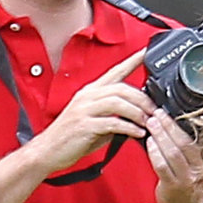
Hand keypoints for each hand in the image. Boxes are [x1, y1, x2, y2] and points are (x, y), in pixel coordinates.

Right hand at [38, 50, 149, 172]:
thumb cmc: (72, 136)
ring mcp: (84, 110)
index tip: (147, 52)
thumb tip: (138, 114)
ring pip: (117, 102)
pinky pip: (112, 123)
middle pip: (121, 88)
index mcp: (91, 91)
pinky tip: (138, 133)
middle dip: (142, 99)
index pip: (116, 71)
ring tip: (148, 123)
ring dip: (137, 113)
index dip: (132, 61)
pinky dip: (128, 128)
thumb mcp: (95, 119)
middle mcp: (87, 96)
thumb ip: (114, 113)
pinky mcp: (84, 125)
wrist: (48, 150)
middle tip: (155, 111)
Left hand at [145, 108, 202, 202]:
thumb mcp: (195, 168)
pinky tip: (149, 143)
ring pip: (172, 153)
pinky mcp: (173, 188)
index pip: (190, 139)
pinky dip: (154, 153)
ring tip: (150, 124)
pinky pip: (162, 166)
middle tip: (154, 114)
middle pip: (182, 143)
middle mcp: (198, 170)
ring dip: (159, 136)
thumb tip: (170, 129)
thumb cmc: (189, 190)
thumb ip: (187, 152)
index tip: (164, 113)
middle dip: (166, 126)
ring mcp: (186, 180)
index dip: (175, 125)